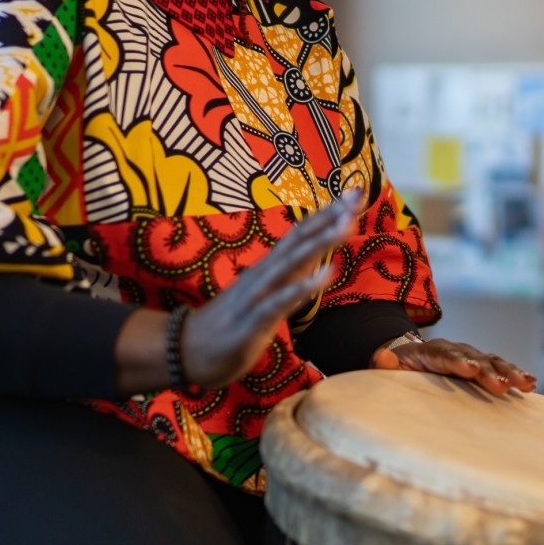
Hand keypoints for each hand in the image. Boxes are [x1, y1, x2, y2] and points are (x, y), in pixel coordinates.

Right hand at [173, 190, 361, 388]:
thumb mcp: (266, 294)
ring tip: (347, 224)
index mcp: (269, 268)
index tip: (355, 193)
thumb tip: (316, 257)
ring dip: (321, 243)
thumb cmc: (231, 323)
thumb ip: (288, 275)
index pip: (300, 234)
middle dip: (329, 218)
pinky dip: (303, 287)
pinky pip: (281, 301)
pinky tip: (326, 274)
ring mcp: (258, 295)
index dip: (327, 214)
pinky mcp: (254, 321)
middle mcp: (264, 274)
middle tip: (356, 194)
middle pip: (299, 240)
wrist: (187, 350)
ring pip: (292, 264)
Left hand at [372, 337, 536, 395]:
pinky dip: (516, 374)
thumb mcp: (390, 367)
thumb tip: (382, 358)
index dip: (458, 362)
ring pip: (493, 361)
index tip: (470, 370)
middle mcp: (456, 350)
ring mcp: (472, 356)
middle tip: (503, 384)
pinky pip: (502, 367)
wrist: (413, 357)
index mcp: (432, 351)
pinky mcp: (483, 365)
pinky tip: (531, 384)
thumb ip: (386, 364)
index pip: (446, 355)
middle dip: (489, 371)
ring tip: (526, 384)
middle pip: (475, 358)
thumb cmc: (401, 369)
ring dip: (510, 371)